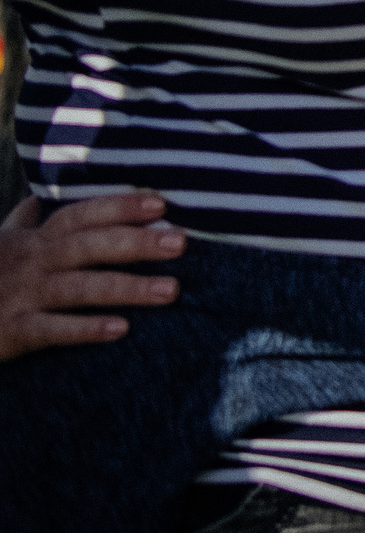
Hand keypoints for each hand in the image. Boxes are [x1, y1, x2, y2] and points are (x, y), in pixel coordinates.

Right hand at [0, 192, 183, 363]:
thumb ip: (17, 224)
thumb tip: (32, 201)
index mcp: (30, 241)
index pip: (78, 215)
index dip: (117, 206)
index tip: (160, 203)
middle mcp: (28, 263)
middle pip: (86, 246)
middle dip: (134, 242)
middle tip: (181, 243)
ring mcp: (20, 296)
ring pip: (79, 288)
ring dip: (126, 288)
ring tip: (172, 290)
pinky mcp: (11, 331)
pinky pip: (52, 329)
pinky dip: (85, 329)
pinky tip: (120, 330)